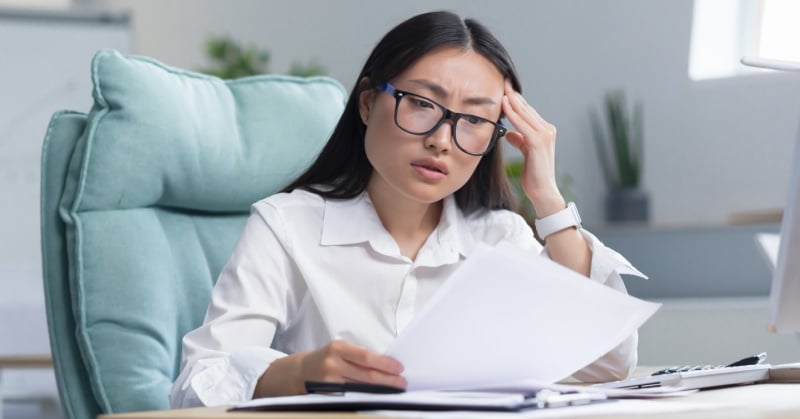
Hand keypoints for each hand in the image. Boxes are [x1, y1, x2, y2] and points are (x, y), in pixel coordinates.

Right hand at [255, 340, 405, 396]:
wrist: (299, 371)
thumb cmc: (326, 358)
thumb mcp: (340, 349)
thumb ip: (358, 356)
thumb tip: (386, 365)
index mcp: (338, 348)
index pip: (366, 357)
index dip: (385, 364)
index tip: (399, 368)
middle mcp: (333, 365)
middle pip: (366, 376)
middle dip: (388, 380)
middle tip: (402, 383)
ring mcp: (330, 382)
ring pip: (361, 388)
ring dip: (380, 390)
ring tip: (394, 390)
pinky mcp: (328, 396)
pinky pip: (352, 397)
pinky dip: (366, 397)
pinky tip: (377, 396)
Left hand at [501, 80, 565, 216]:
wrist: (543, 192)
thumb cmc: (534, 175)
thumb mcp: (525, 153)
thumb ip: (520, 141)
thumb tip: (509, 133)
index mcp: (545, 131)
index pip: (527, 111)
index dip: (515, 99)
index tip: (504, 87)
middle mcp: (547, 130)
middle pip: (526, 108)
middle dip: (513, 94)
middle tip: (501, 80)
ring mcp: (545, 135)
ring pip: (525, 113)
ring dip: (512, 99)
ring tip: (501, 87)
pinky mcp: (539, 142)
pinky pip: (523, 124)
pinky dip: (513, 113)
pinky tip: (504, 104)